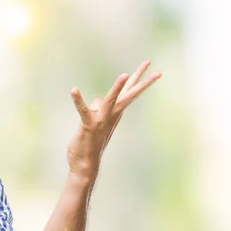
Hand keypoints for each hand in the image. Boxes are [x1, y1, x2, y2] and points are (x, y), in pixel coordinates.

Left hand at [67, 60, 161, 180]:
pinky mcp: (88, 126)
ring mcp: (101, 121)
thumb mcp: (95, 121)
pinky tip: (74, 90)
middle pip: (129, 94)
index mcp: (115, 114)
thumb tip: (99, 100)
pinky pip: (83, 110)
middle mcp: (111, 116)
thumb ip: (98, 109)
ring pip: (111, 100)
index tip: (156, 71)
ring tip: (124, 75)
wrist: (86, 166)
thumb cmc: (90, 143)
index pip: (130, 94)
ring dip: (117, 88)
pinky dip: (78, 100)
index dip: (142, 81)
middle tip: (151, 65)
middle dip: (141, 81)